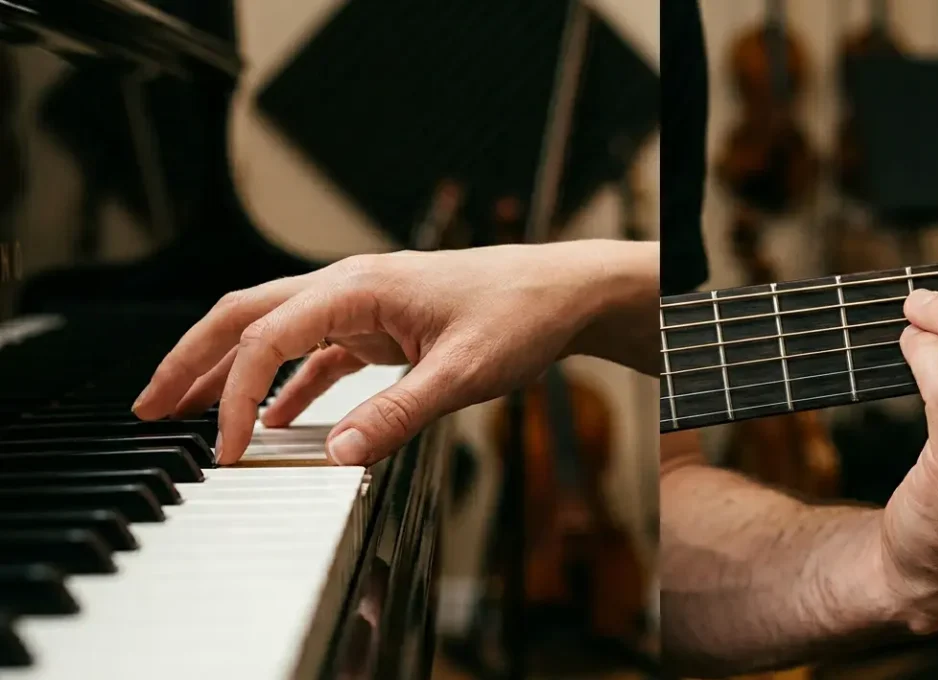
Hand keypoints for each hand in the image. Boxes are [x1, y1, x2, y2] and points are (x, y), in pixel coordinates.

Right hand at [132, 240, 655, 465]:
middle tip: (148, 405)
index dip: (232, 394)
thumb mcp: (461, 373)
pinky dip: (286, 385)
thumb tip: (337, 456)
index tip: (222, 448)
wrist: (561, 291)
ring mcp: (362, 306)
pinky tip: (272, 419)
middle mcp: (349, 289)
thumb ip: (397, 415)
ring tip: (189, 412)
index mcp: (357, 288)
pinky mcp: (380, 326)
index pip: (267, 337)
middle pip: (247, 317)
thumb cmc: (518, 314)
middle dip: (192, 360)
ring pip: (275, 333)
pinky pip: (316, 355)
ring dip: (229, 371)